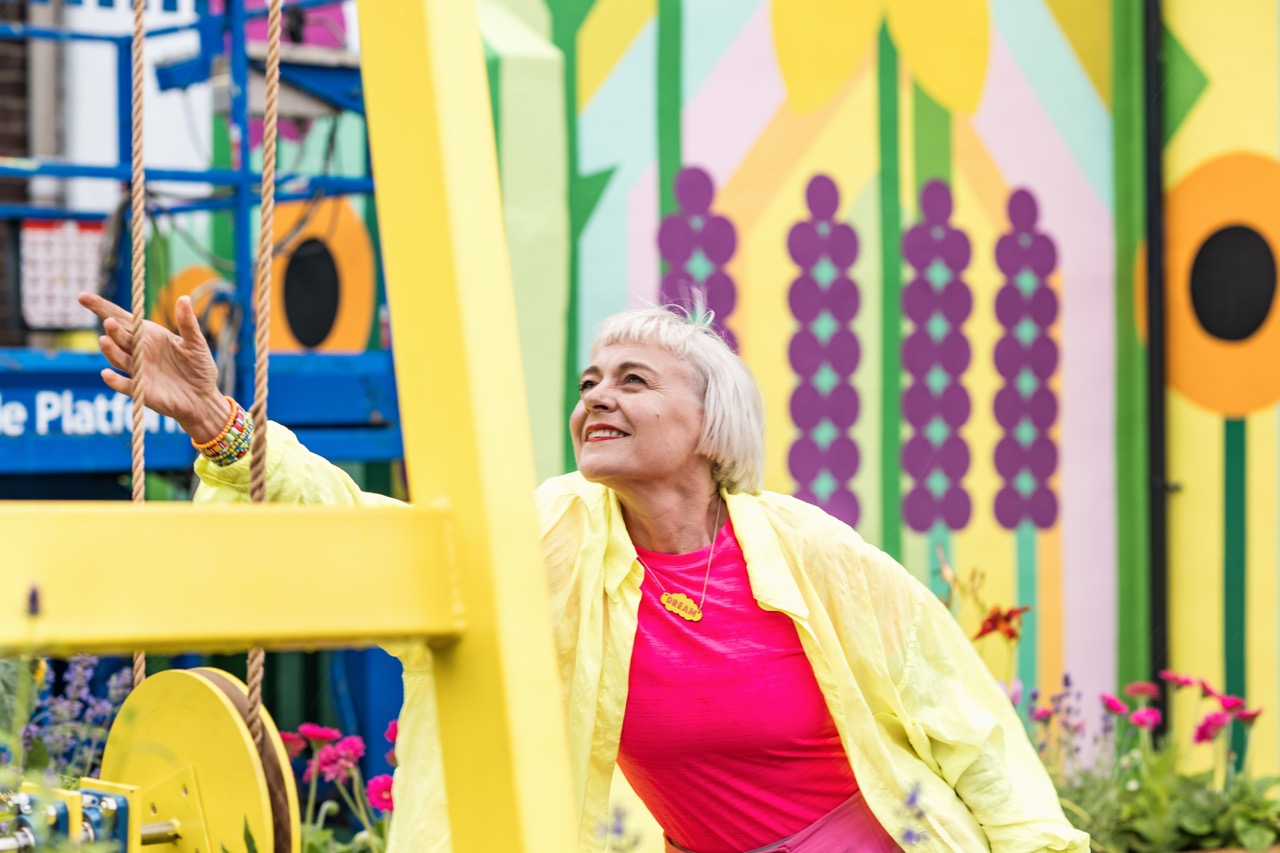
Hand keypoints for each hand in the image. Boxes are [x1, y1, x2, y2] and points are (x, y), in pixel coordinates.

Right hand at [78, 292, 229, 442]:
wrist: (203, 398)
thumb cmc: (199, 368)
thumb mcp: (196, 344)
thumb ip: (188, 324)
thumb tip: (183, 298)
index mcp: (148, 335)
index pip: (121, 318)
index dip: (101, 307)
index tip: (82, 297)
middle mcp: (138, 351)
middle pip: (118, 337)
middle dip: (112, 330)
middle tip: (110, 322)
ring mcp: (137, 370)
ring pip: (118, 358)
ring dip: (111, 351)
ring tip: (105, 340)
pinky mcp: (141, 390)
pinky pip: (125, 385)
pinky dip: (115, 381)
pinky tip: (107, 374)